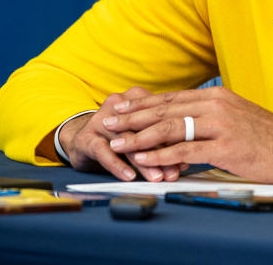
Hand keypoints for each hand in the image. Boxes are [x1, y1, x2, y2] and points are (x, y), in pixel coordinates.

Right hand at [57, 86, 185, 181]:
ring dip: (143, 161)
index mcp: (137, 96)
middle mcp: (118, 105)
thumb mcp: (141, 132)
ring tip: (156, 177)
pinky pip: (103, 151)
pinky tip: (129, 176)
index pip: (159, 117)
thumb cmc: (120, 135)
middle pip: (144, 129)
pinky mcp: (86, 137)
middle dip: (162, 152)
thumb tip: (184, 161)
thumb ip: (161, 141)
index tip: (188, 158)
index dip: (175, 138)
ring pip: (126, 141)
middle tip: (175, 171)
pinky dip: (118, 165)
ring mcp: (101, 120)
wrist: (83, 138)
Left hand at [101, 86, 272, 183]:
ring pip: (171, 126)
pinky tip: (145, 160)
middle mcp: (215, 104)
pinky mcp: (226, 146)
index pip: (171, 98)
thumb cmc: (267, 137)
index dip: (142, 103)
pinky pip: (186, 150)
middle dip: (132, 116)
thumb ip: (209, 118)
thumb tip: (184, 124)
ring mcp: (220, 124)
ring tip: (118, 142)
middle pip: (165, 108)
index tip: (119, 107)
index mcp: (216, 96)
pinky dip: (162, 155)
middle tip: (108, 121)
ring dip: (140, 136)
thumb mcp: (235, 118)